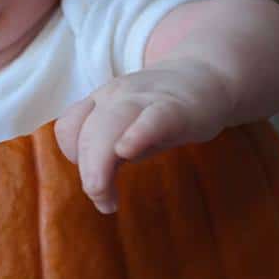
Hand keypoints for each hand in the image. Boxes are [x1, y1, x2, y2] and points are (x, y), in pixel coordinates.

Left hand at [54, 61, 230, 213]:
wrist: (209, 77)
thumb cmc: (162, 113)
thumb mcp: (128, 132)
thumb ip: (109, 156)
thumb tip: (98, 190)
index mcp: (100, 102)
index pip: (69, 127)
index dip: (74, 156)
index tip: (95, 182)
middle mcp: (116, 96)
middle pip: (86, 131)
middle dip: (88, 171)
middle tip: (102, 200)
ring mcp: (145, 98)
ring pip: (111, 124)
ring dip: (100, 163)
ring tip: (106, 197)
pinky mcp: (177, 107)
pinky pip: (152, 117)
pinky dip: (136, 134)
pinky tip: (127, 150)